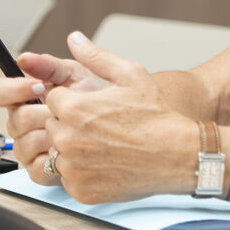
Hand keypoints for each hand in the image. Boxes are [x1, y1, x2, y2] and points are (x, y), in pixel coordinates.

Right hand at [0, 43, 106, 183]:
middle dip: (42, 111)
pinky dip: (57, 157)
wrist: (132, 130)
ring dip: (53, 134)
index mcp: (27, 96)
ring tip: (77, 129)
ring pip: (23, 143)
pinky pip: (36, 166)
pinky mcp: (41, 170)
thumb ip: (52, 65)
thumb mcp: (81, 76)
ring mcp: (30, 147)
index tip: (35, 85)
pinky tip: (75, 149)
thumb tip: (27, 57)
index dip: (10, 88)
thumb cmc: (106, 103)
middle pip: (13, 118)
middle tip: (66, 109)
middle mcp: (24, 122)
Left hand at [41, 31, 196, 203]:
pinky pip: (69, 178)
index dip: (73, 102)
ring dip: (75, 149)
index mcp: (74, 109)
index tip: (93, 108)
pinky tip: (107, 163)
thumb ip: (97, 57)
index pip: (51, 100)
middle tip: (102, 128)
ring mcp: (72, 167)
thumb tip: (76, 40)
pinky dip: (83, 173)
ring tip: (106, 146)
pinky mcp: (79, 189)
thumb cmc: (158, 118)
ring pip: (58, 153)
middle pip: (51, 127)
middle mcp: (67, 138)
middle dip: (71, 125)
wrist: (178, 155)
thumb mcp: (132, 76)